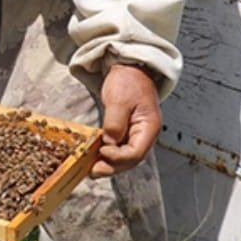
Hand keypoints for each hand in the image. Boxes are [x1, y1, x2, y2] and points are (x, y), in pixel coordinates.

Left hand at [92, 63, 161, 177]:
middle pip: (130, 159)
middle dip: (112, 167)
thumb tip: (109, 143)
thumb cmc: (129, 81)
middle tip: (93, 172)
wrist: (130, 69)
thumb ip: (114, 123)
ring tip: (91, 169)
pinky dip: (106, 155)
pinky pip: (118, 148)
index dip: (118, 157)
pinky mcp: (125, 132)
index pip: (136, 152)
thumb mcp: (119, 100)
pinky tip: (94, 158)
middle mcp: (144, 134)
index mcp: (149, 127)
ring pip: (124, 157)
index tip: (102, 152)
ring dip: (108, 164)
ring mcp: (135, 134)